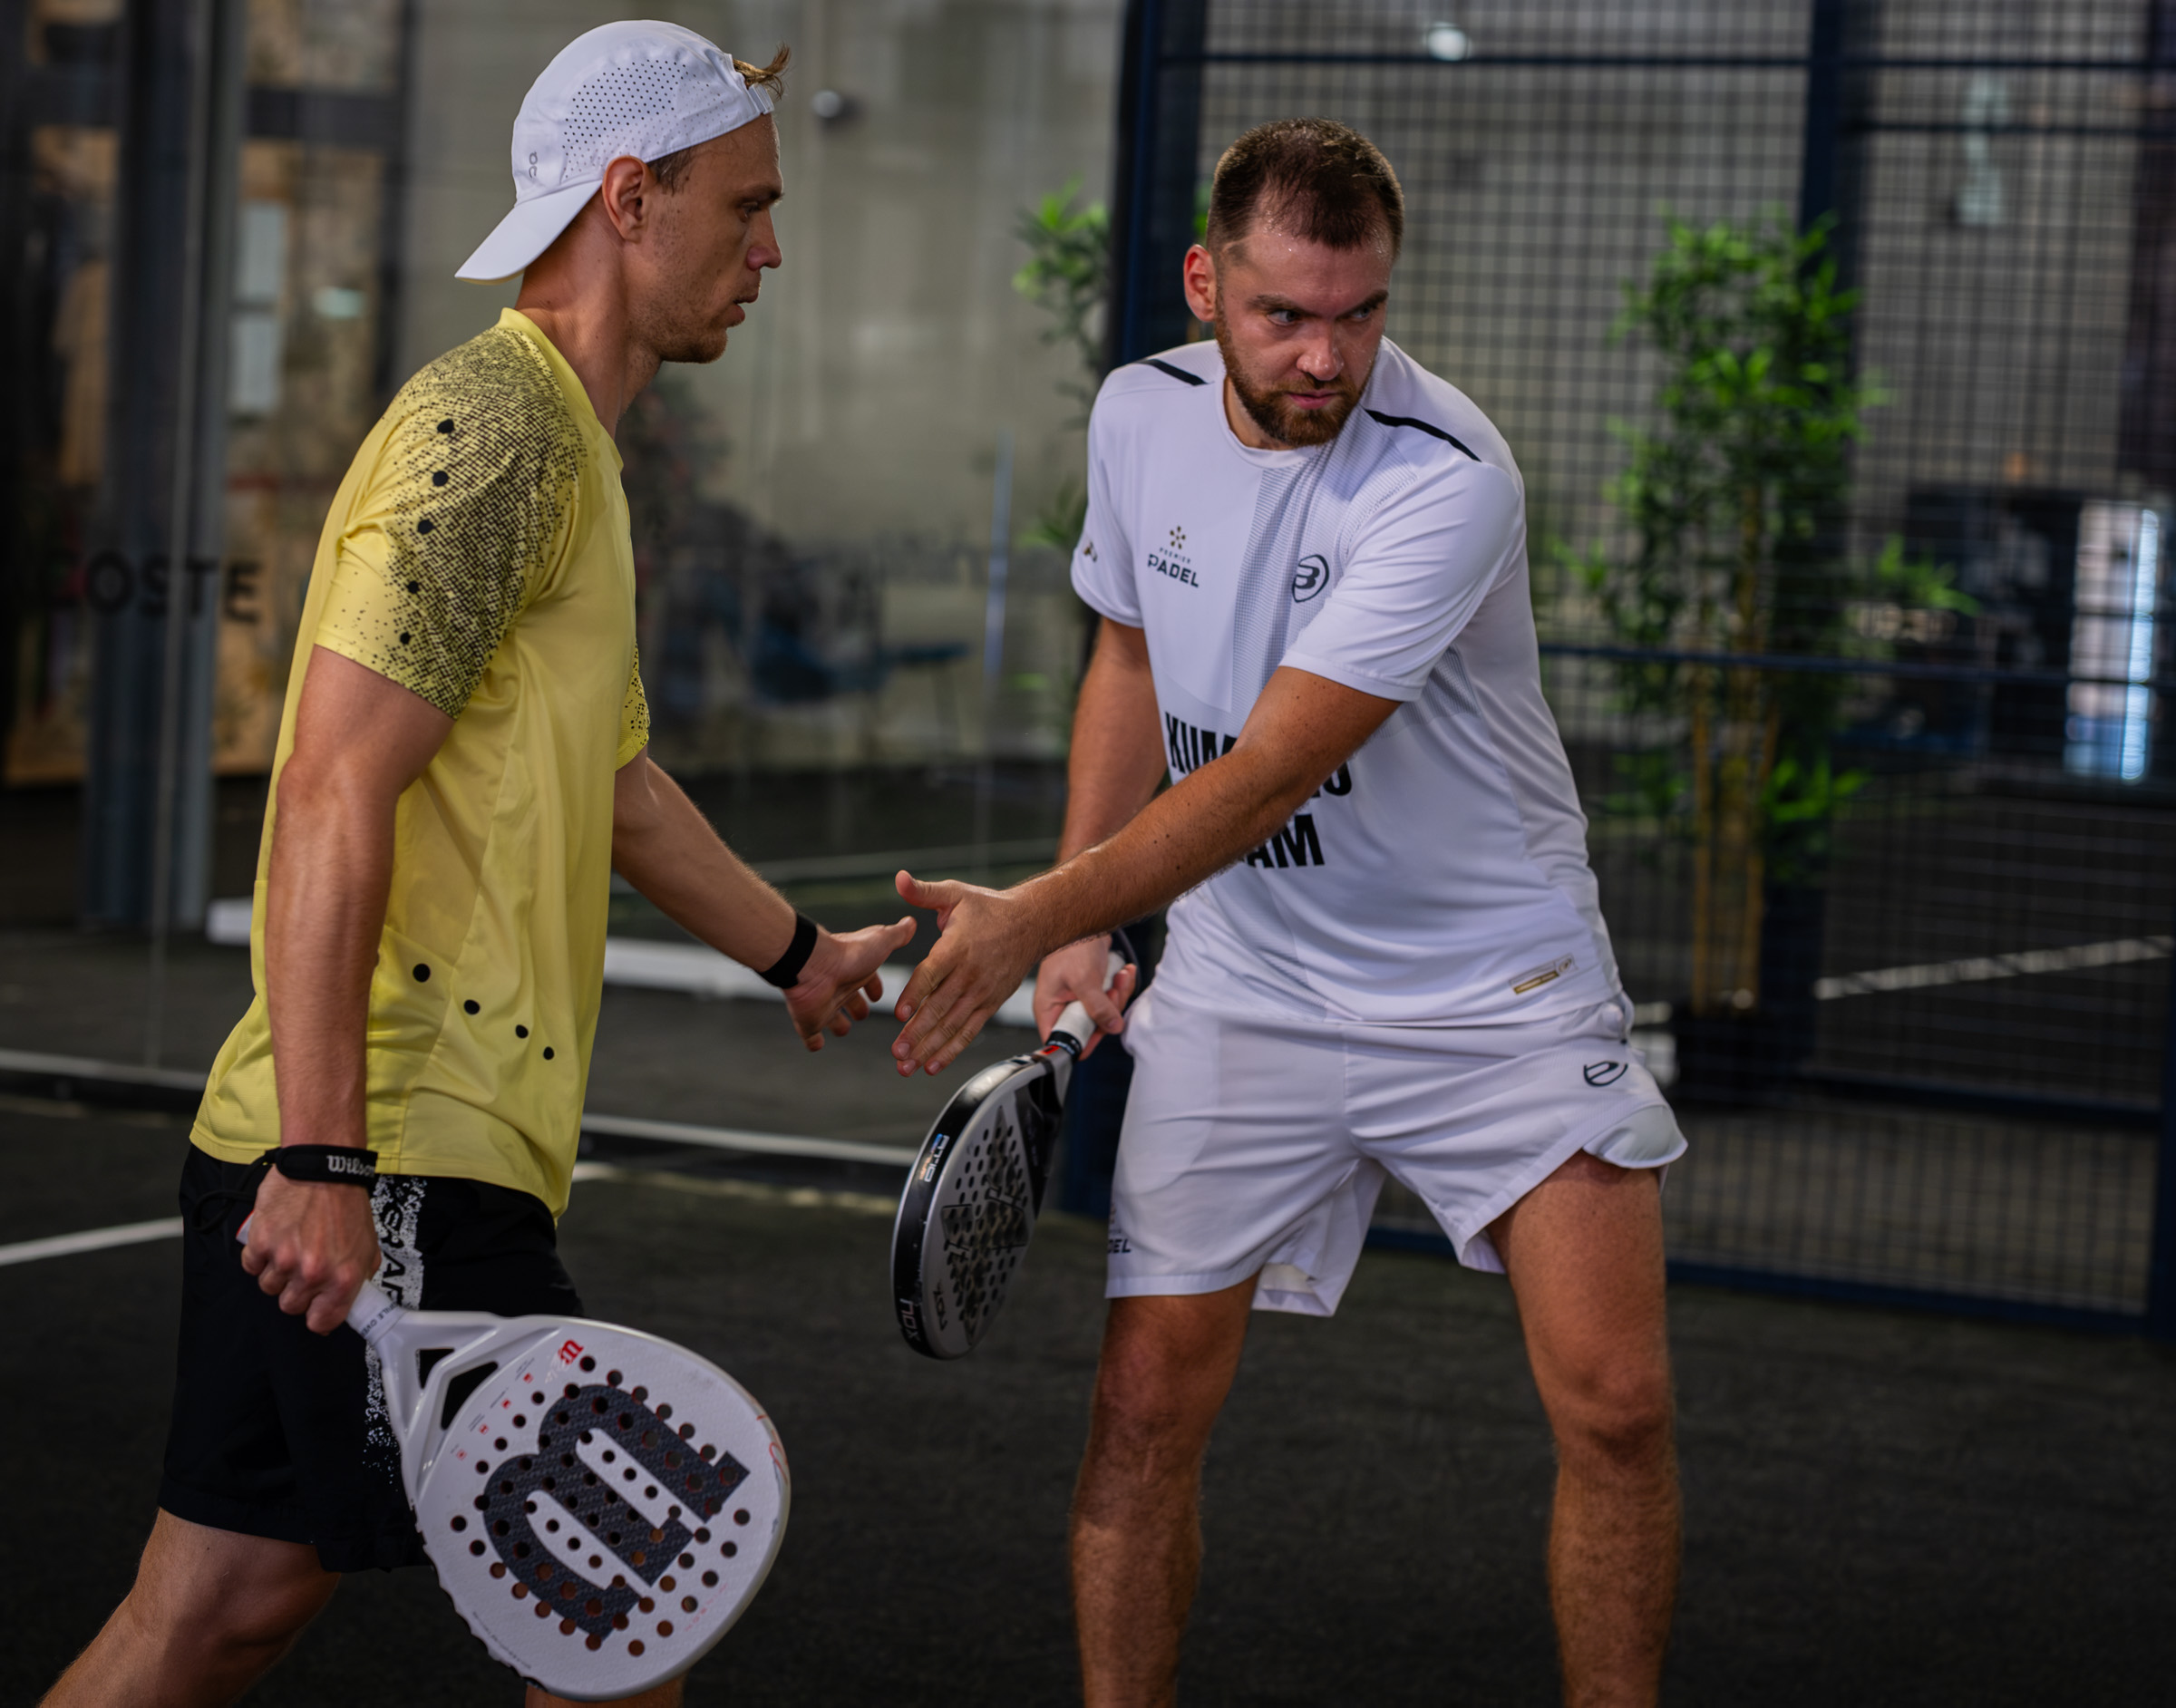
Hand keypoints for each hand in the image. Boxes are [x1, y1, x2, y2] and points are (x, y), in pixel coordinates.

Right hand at [239, 1164, 382, 1334]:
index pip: (321, 1322)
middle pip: (290, 1306)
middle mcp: (314, 1273)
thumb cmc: (346, 1204)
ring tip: (290, 1246)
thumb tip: (346, 1305)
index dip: (316, 1316)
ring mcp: (285, 1259)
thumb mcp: (367, 1245)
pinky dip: (259, 1255)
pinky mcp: (261, 1242)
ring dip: (277, 1272)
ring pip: (269, 1287)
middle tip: (303, 1266)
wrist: (323, 1168)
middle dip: (296, 1289)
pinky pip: (251, 1266)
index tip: (314, 1307)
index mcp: (343, 1278)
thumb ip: (358, 1277)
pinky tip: (273, 1238)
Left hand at [782, 915, 917, 1050]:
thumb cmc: (847, 954)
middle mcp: (838, 986)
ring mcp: (822, 1004)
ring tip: (843, 1030)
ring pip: (831, 1017)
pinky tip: (818, 1044)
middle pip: (849, 999)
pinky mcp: (809, 1020)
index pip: (867, 980)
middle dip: (856, 1007)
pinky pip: (810, 1034)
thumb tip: (911, 922)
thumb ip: (897, 935)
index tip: (877, 995)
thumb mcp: (881, 941)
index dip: (873, 987)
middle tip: (862, 1014)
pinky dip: (814, 1041)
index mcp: (856, 969)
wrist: (813, 965)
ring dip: (837, 1024)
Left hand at [889, 870, 1046, 1075]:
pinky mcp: (989, 1004)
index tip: (900, 1014)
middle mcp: (970, 974)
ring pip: (952, 1025)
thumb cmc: (989, 909)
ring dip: (929, 1047)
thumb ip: (923, 892)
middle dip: (917, 1033)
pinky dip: (951, 1050)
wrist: (1033, 923)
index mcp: (956, 948)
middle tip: (897, 1052)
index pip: (932, 974)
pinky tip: (932, 1065)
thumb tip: (899, 879)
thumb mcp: (956, 894)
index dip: (915, 994)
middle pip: (940, 1007)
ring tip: (907, 1065)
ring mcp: (981, 992)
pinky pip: (968, 1031)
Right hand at [1035, 935, 1137, 1059]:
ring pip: (1105, 1015)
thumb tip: (1113, 1027)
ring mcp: (1079, 998)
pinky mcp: (1094, 990)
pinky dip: (1120, 986)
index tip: (1100, 1031)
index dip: (1080, 1042)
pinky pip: (1112, 999)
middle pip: (1089, 1029)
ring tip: (1120, 976)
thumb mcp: (1084, 979)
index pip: (1060, 1040)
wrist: (1085, 918)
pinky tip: (1123, 971)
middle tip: (1112, 993)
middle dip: (1107, 1012)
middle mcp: (1062, 1006)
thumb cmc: (1071, 944)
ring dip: (1118, 996)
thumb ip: (1098, 1007)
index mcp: (1049, 1008)